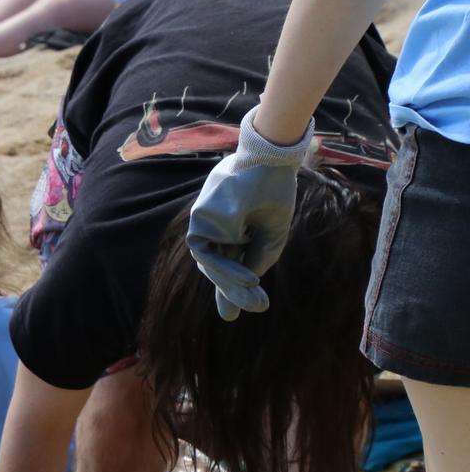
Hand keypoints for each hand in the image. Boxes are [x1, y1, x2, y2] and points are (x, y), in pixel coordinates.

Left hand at [186, 106, 311, 320]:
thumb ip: (258, 258)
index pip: (229, 263)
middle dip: (233, 291)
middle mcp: (215, 228)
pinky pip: (206, 252)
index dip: (234, 287)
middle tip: (248, 311)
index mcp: (231, 230)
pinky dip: (225, 268)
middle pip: (219, 267)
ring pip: (212, 263)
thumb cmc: (274, 191)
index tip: (244, 310)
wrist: (270, 160)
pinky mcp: (199, 219)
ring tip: (256, 300)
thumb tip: (249, 285)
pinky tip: (248, 279)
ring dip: (232, 284)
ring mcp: (204, 224)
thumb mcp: (272, 232)